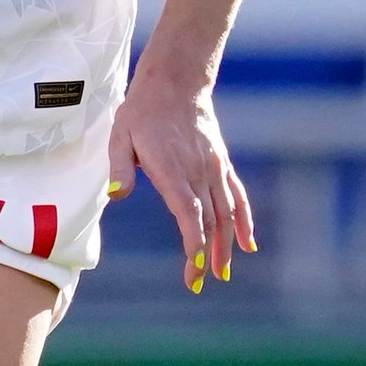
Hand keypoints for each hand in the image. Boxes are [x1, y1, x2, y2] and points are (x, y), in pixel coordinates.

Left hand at [106, 75, 253, 295]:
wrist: (175, 82)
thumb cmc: (142, 111)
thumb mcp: (121, 135)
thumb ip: (120, 168)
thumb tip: (116, 195)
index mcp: (173, 170)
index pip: (189, 213)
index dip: (194, 241)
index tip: (194, 266)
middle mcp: (199, 172)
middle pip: (210, 220)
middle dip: (206, 254)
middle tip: (201, 283)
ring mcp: (213, 168)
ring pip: (227, 212)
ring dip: (226, 244)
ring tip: (222, 272)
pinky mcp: (221, 163)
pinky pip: (237, 195)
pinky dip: (245, 220)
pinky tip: (248, 243)